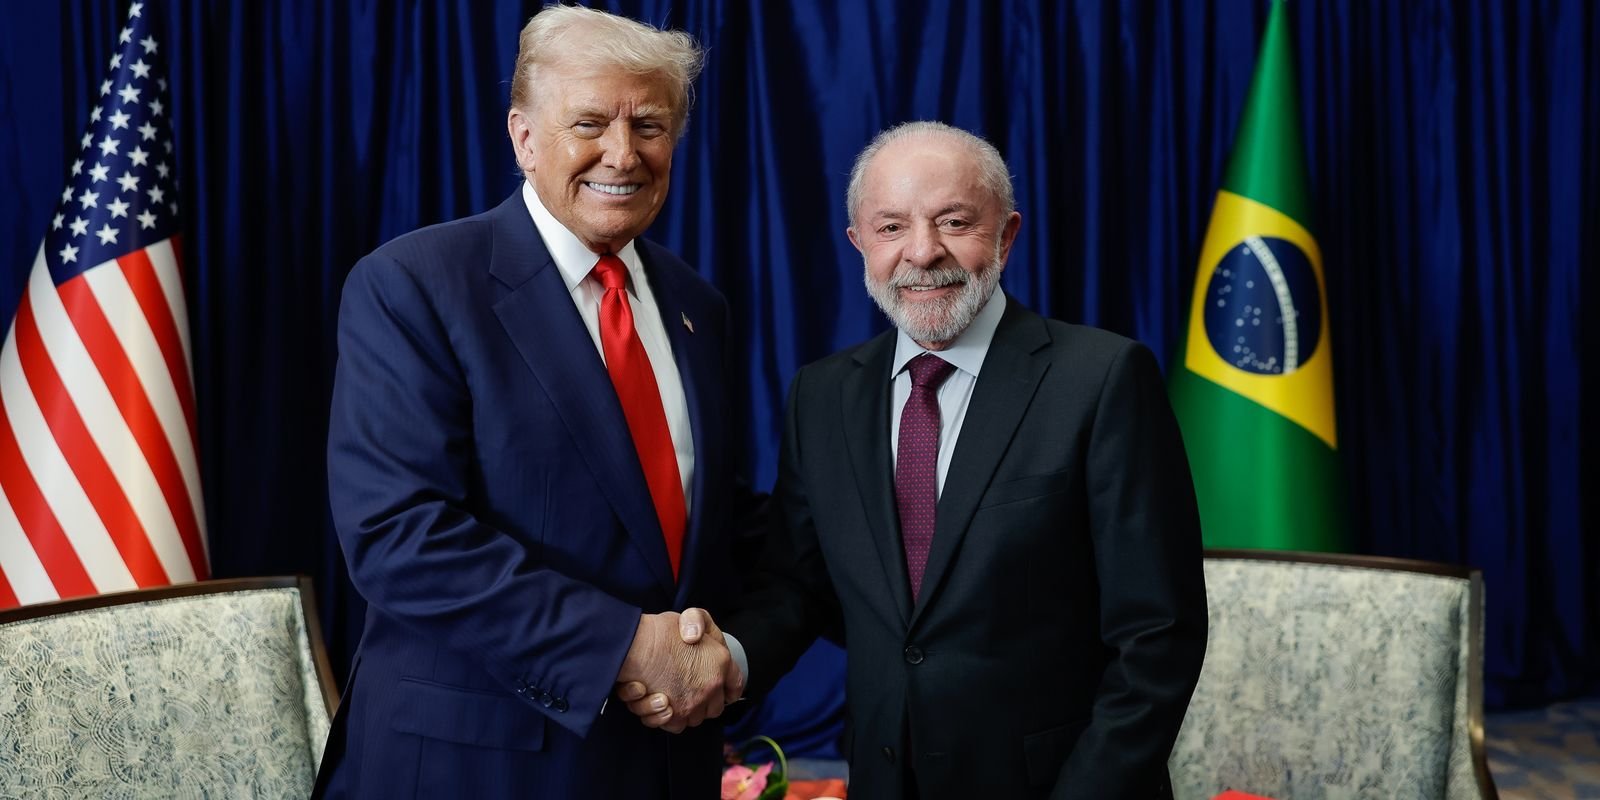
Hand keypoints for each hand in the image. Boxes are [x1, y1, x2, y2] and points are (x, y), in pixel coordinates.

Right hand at [615, 608, 743, 731]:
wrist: (634, 647)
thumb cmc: (657, 631)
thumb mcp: (686, 617)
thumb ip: (698, 623)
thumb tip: (695, 637)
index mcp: (721, 661)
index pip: (736, 683)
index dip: (730, 689)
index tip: (725, 692)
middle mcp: (711, 686)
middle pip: (714, 707)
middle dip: (704, 702)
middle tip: (688, 691)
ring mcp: (694, 703)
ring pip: (695, 717)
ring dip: (683, 710)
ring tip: (667, 695)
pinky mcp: (674, 715)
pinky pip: (676, 725)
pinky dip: (666, 718)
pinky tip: (657, 701)